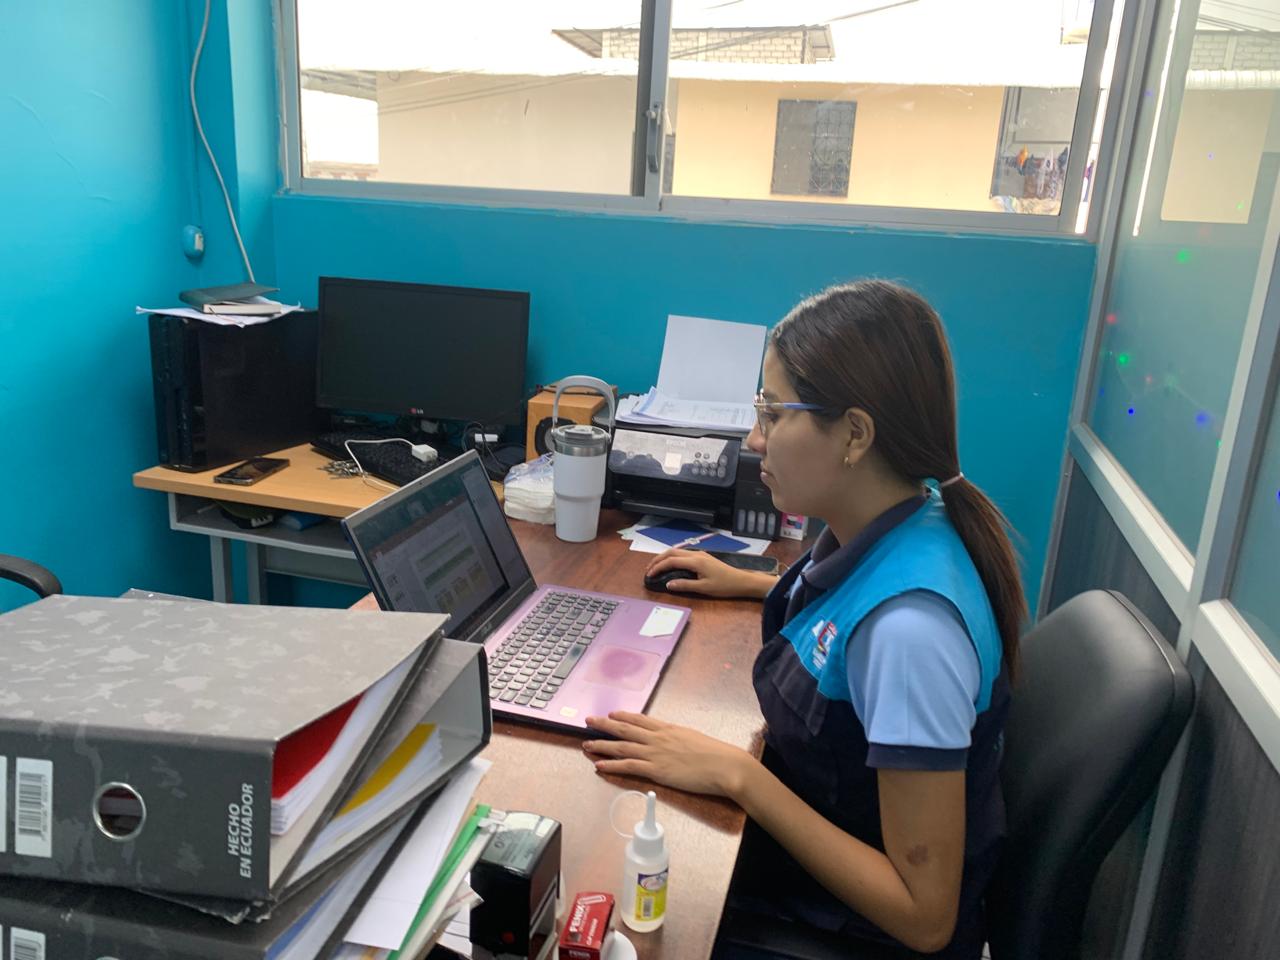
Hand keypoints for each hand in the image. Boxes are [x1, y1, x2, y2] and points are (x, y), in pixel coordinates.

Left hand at [583, 711, 754, 797]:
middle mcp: (658, 738)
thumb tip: (672, 740)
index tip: (611, 713)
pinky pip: (628, 766)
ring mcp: (656, 753)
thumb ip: (679, 738)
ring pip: (622, 746)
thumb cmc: (714, 754)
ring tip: (587, 744)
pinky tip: (599, 765)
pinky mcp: (656, 770)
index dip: (623, 716)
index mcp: (668, 729)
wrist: (723, 765)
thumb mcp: (694, 738)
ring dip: (602, 745)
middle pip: (625, 729)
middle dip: (604, 725)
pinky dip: (612, 765)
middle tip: (589, 721)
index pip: (640, 719)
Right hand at [645, 548, 775, 599]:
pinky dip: (672, 558)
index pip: (671, 561)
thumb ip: (684, 585)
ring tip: (656, 566)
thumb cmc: (724, 586)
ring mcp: (699, 554)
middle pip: (671, 552)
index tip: (649, 575)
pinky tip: (670, 565)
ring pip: (677, 551)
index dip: (658, 567)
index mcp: (695, 561)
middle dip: (658, 559)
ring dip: (665, 557)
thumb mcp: (704, 588)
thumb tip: (667, 584)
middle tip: (648, 569)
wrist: (741, 581)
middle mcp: (696, 554)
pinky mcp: (702, 557)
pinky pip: (683, 554)